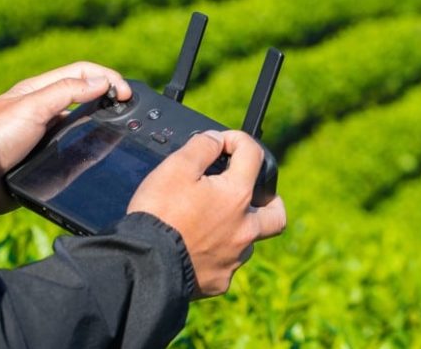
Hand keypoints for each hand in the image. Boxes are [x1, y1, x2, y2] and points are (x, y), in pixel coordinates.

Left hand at [0, 62, 130, 214]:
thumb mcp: (31, 108)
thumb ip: (66, 92)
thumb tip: (102, 82)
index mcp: (39, 90)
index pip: (82, 72)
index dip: (107, 77)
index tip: (126, 93)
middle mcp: (45, 110)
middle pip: (86, 96)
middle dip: (110, 97)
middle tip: (130, 108)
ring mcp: (46, 135)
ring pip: (83, 124)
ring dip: (102, 123)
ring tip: (120, 130)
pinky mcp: (46, 159)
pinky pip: (75, 151)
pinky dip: (90, 150)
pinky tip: (100, 154)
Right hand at [128, 130, 286, 298]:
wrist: (144, 264)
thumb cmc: (159, 214)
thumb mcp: (176, 167)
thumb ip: (202, 146)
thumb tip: (216, 140)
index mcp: (237, 196)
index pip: (253, 155)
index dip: (237, 140)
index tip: (222, 142)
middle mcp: (244, 229)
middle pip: (276, 214)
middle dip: (270, 200)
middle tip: (254, 194)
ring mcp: (233, 258)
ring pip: (248, 241)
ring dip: (237, 229)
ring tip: (212, 222)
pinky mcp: (218, 281)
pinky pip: (225, 264)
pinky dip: (216, 253)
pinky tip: (196, 248)